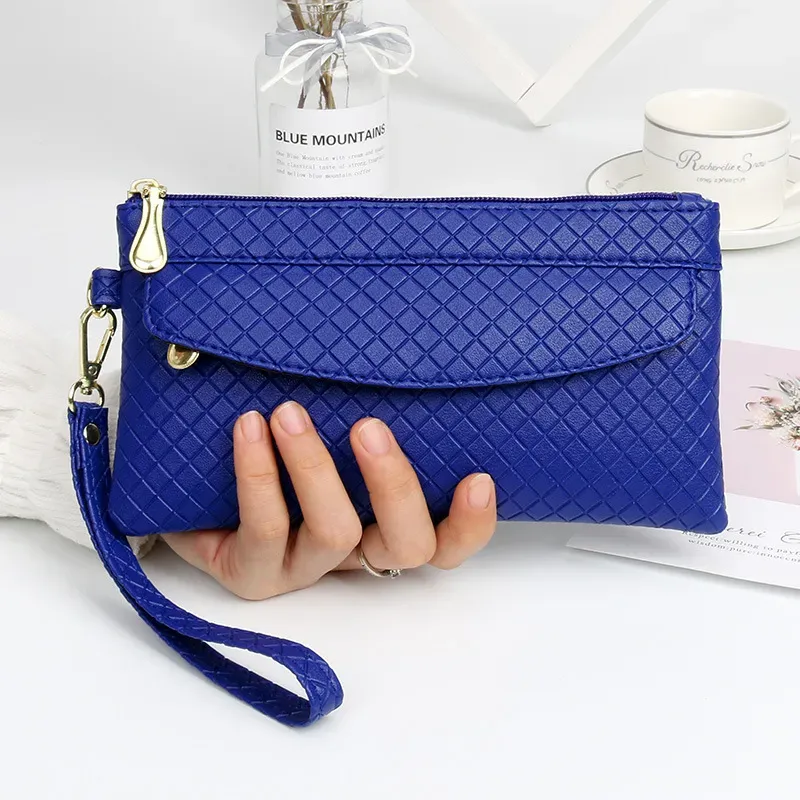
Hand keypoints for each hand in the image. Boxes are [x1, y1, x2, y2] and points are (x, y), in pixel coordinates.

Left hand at [162, 402, 497, 599]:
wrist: (192, 483)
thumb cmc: (276, 441)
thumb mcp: (327, 420)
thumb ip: (362, 402)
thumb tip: (388, 333)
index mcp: (383, 522)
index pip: (445, 541)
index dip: (471, 523)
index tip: (477, 476)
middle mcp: (355, 551)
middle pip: (406, 547)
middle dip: (394, 486)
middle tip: (369, 427)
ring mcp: (305, 567)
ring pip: (335, 535)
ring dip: (316, 468)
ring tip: (289, 413)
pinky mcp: (253, 572)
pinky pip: (266, 530)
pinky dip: (259, 474)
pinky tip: (249, 427)